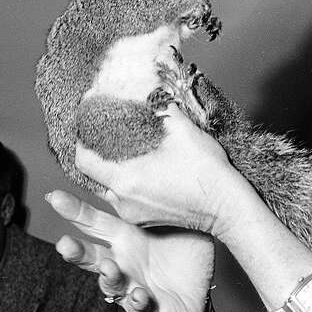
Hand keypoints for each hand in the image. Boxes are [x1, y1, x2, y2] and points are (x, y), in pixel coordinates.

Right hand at [48, 190, 215, 311]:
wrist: (199, 298)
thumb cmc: (187, 255)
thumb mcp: (182, 223)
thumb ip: (169, 202)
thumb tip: (169, 167)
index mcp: (127, 236)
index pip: (96, 221)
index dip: (75, 211)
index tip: (55, 197)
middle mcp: (122, 260)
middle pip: (91, 254)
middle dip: (75, 249)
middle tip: (63, 243)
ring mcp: (131, 285)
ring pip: (108, 282)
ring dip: (107, 275)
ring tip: (108, 267)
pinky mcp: (146, 308)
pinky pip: (137, 305)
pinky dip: (137, 301)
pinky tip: (140, 295)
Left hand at [74, 111, 252, 235]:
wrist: (229, 209)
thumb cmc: (209, 173)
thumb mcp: (185, 131)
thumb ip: (163, 107)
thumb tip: (153, 91)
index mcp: (127, 179)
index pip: (84, 160)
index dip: (82, 141)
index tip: (89, 126)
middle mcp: (123, 201)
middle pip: (95, 175)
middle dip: (99, 154)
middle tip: (108, 135)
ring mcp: (134, 214)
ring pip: (110, 188)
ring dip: (114, 170)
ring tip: (126, 152)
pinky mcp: (145, 220)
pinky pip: (124, 199)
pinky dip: (126, 183)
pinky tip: (142, 169)